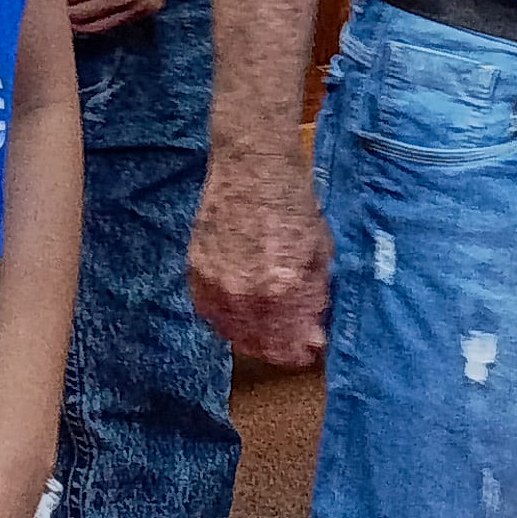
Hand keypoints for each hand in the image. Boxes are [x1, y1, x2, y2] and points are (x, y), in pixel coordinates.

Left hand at [58, 0, 188, 35]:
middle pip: (79, 15)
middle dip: (60, 9)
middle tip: (45, 0)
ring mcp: (139, 7)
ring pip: (95, 26)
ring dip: (75, 19)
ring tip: (61, 7)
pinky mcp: (147, 11)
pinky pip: (113, 24)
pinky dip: (95, 20)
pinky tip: (84, 10)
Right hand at [190, 143, 333, 369]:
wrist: (252, 166)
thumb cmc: (293, 204)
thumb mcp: (320, 253)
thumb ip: (315, 299)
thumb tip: (313, 337)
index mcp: (282, 288)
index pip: (288, 345)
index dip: (301, 351)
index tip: (309, 347)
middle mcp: (244, 293)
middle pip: (260, 345)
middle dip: (279, 347)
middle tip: (290, 339)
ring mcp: (216, 283)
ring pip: (232, 333)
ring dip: (252, 336)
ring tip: (267, 326)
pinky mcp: (196, 271)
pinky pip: (209, 312)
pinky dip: (225, 317)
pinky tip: (240, 310)